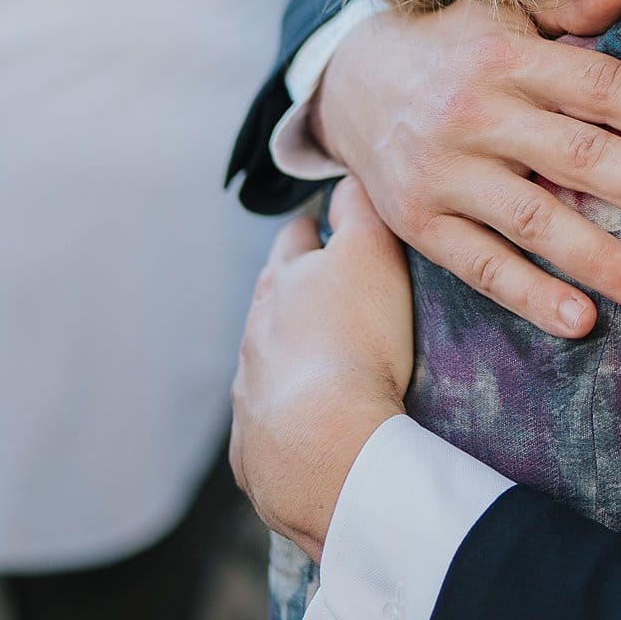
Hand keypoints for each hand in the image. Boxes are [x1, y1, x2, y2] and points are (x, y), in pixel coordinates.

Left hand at [231, 181, 413, 561]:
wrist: (326, 444)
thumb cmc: (357, 341)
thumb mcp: (370, 252)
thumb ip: (359, 206)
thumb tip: (350, 174)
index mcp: (281, 282)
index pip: (296, 237)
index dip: (316, 228)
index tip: (334, 228)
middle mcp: (255, 332)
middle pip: (274, 301)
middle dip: (299, 294)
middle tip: (339, 301)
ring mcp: (250, 390)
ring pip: (268, 361)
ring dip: (293, 358)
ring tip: (333, 369)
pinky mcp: (254, 445)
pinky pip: (270, 421)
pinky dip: (290, 416)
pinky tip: (316, 427)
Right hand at [312, 0, 620, 340]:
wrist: (345, 82)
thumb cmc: (448, 45)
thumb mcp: (498, 8)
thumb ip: (565, 3)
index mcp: (506, 56)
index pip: (597, 86)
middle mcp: (474, 114)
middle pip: (577, 156)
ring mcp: (443, 172)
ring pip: (533, 221)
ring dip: (600, 260)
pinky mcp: (419, 222)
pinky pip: (480, 265)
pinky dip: (529, 296)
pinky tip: (580, 321)